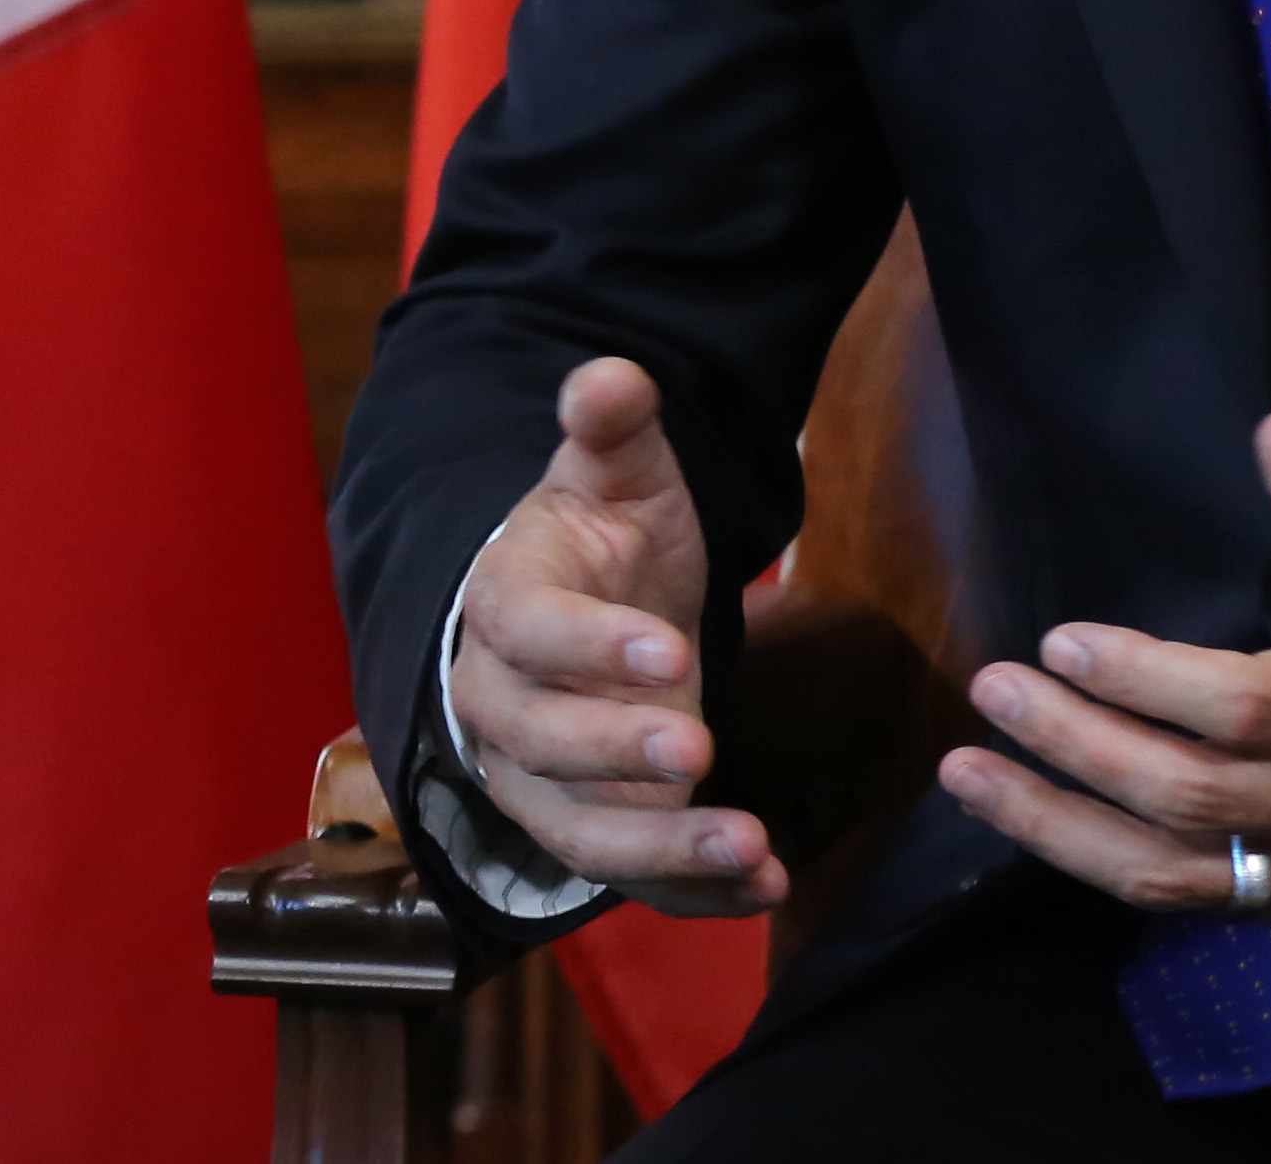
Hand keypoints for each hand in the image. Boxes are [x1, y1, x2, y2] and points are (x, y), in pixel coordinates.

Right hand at [444, 357, 787, 915]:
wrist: (580, 617)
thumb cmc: (598, 543)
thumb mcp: (614, 479)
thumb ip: (612, 431)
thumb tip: (611, 375)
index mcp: (503, 604)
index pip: (526, 630)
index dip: (589, 646)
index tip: (672, 653)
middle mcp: (503, 705)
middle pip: (538, 742)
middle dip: (615, 752)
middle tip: (700, 748)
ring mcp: (541, 781)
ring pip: (578, 832)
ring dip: (661, 849)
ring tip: (752, 846)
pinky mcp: (590, 830)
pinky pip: (632, 879)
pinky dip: (694, 894)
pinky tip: (766, 886)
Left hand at [937, 412, 1270, 920]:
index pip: (1244, 710)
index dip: (1143, 681)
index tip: (1061, 640)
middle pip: (1197, 798)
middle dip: (1077, 751)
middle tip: (992, 694)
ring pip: (1189, 876)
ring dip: (1067, 832)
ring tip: (972, 781)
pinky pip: (1217, 906)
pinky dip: (1124, 872)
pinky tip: (1054, 831)